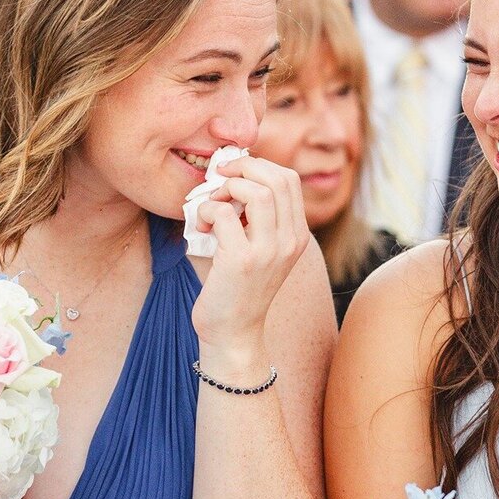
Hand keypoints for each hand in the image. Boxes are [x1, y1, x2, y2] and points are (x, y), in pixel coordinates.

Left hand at [190, 155, 308, 345]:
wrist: (233, 334)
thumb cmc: (237, 288)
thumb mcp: (259, 249)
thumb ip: (255, 217)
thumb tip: (232, 174)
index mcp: (297, 235)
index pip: (289, 180)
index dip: (258, 165)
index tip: (233, 173)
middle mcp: (290, 242)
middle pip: (277, 178)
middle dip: (242, 168)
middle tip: (219, 179)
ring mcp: (269, 251)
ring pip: (255, 192)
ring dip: (225, 189)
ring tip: (211, 205)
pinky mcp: (242, 261)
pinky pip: (223, 213)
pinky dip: (206, 210)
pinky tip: (200, 226)